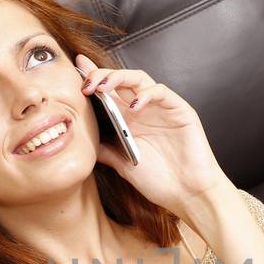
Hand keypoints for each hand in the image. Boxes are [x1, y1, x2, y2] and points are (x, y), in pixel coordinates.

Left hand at [74, 53, 230, 218]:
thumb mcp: (123, 166)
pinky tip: (133, 105)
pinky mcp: (180, 110)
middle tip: (86, 83)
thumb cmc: (160, 182)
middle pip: (121, 79)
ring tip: (103, 87)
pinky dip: (145, 94)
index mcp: (129, 120)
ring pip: (139, 79)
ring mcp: (162, 108)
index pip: (109, 92)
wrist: (188, 195)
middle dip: (101, 75)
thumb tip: (81, 140)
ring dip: (119, 78)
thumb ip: (105, 150)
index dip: (93, 76)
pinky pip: (160, 92)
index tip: (76, 67)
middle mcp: (144, 110)